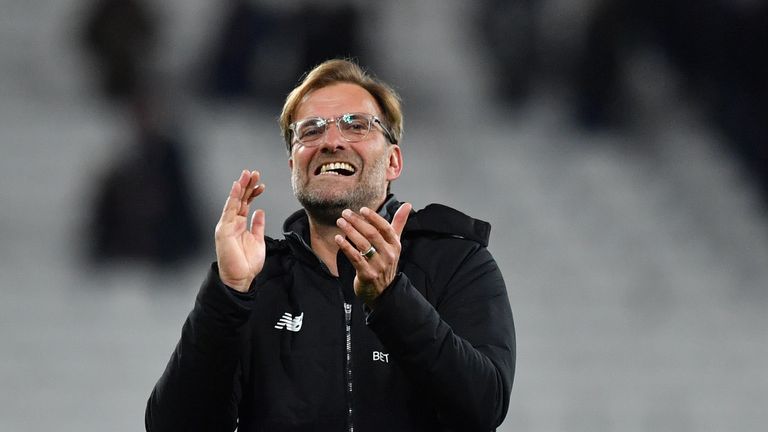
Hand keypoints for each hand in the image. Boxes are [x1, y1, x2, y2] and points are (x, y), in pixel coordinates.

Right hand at [214, 170, 265, 291]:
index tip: (261, 184)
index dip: (253, 193)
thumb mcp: (257, 240)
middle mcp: (232, 223)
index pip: (246, 204)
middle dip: (247, 186)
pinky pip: (229, 210)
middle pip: (240, 200)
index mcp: (240, 225)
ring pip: (234, 201)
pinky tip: (238, 187)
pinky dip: (233, 197)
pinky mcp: (224, 229)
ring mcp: (227, 225)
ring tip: (248, 175)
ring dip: (241, 187)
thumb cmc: (248, 263)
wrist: (240, 278)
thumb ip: (257, 225)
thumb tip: (260, 211)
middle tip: (254, 173)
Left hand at [334, 203, 411, 306]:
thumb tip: (408, 205)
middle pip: (372, 234)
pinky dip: (346, 247)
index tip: (362, 209)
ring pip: (363, 244)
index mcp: (395, 245)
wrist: (383, 291)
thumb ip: (399, 223)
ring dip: (350, 231)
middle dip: (357, 222)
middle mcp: (389, 255)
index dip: (374, 217)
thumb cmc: (386, 263)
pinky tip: (338, 238)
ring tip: (340, 222)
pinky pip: (355, 257)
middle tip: (345, 213)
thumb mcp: (395, 244)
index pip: (386, 228)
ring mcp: (378, 265)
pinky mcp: (367, 274)